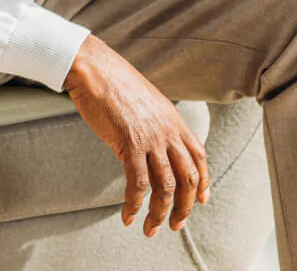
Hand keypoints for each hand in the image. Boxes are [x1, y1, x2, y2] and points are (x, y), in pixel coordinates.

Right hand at [63, 34, 209, 237]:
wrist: (94, 68)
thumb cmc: (113, 81)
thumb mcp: (145, 101)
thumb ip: (155, 122)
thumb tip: (153, 142)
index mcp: (173, 119)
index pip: (199, 156)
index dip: (203, 182)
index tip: (200, 201)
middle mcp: (168, 131)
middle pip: (188, 178)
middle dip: (184, 207)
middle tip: (175, 225)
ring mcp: (151, 138)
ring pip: (165, 187)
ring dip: (159, 213)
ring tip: (149, 228)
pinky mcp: (130, 143)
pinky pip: (137, 184)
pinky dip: (134, 204)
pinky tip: (128, 215)